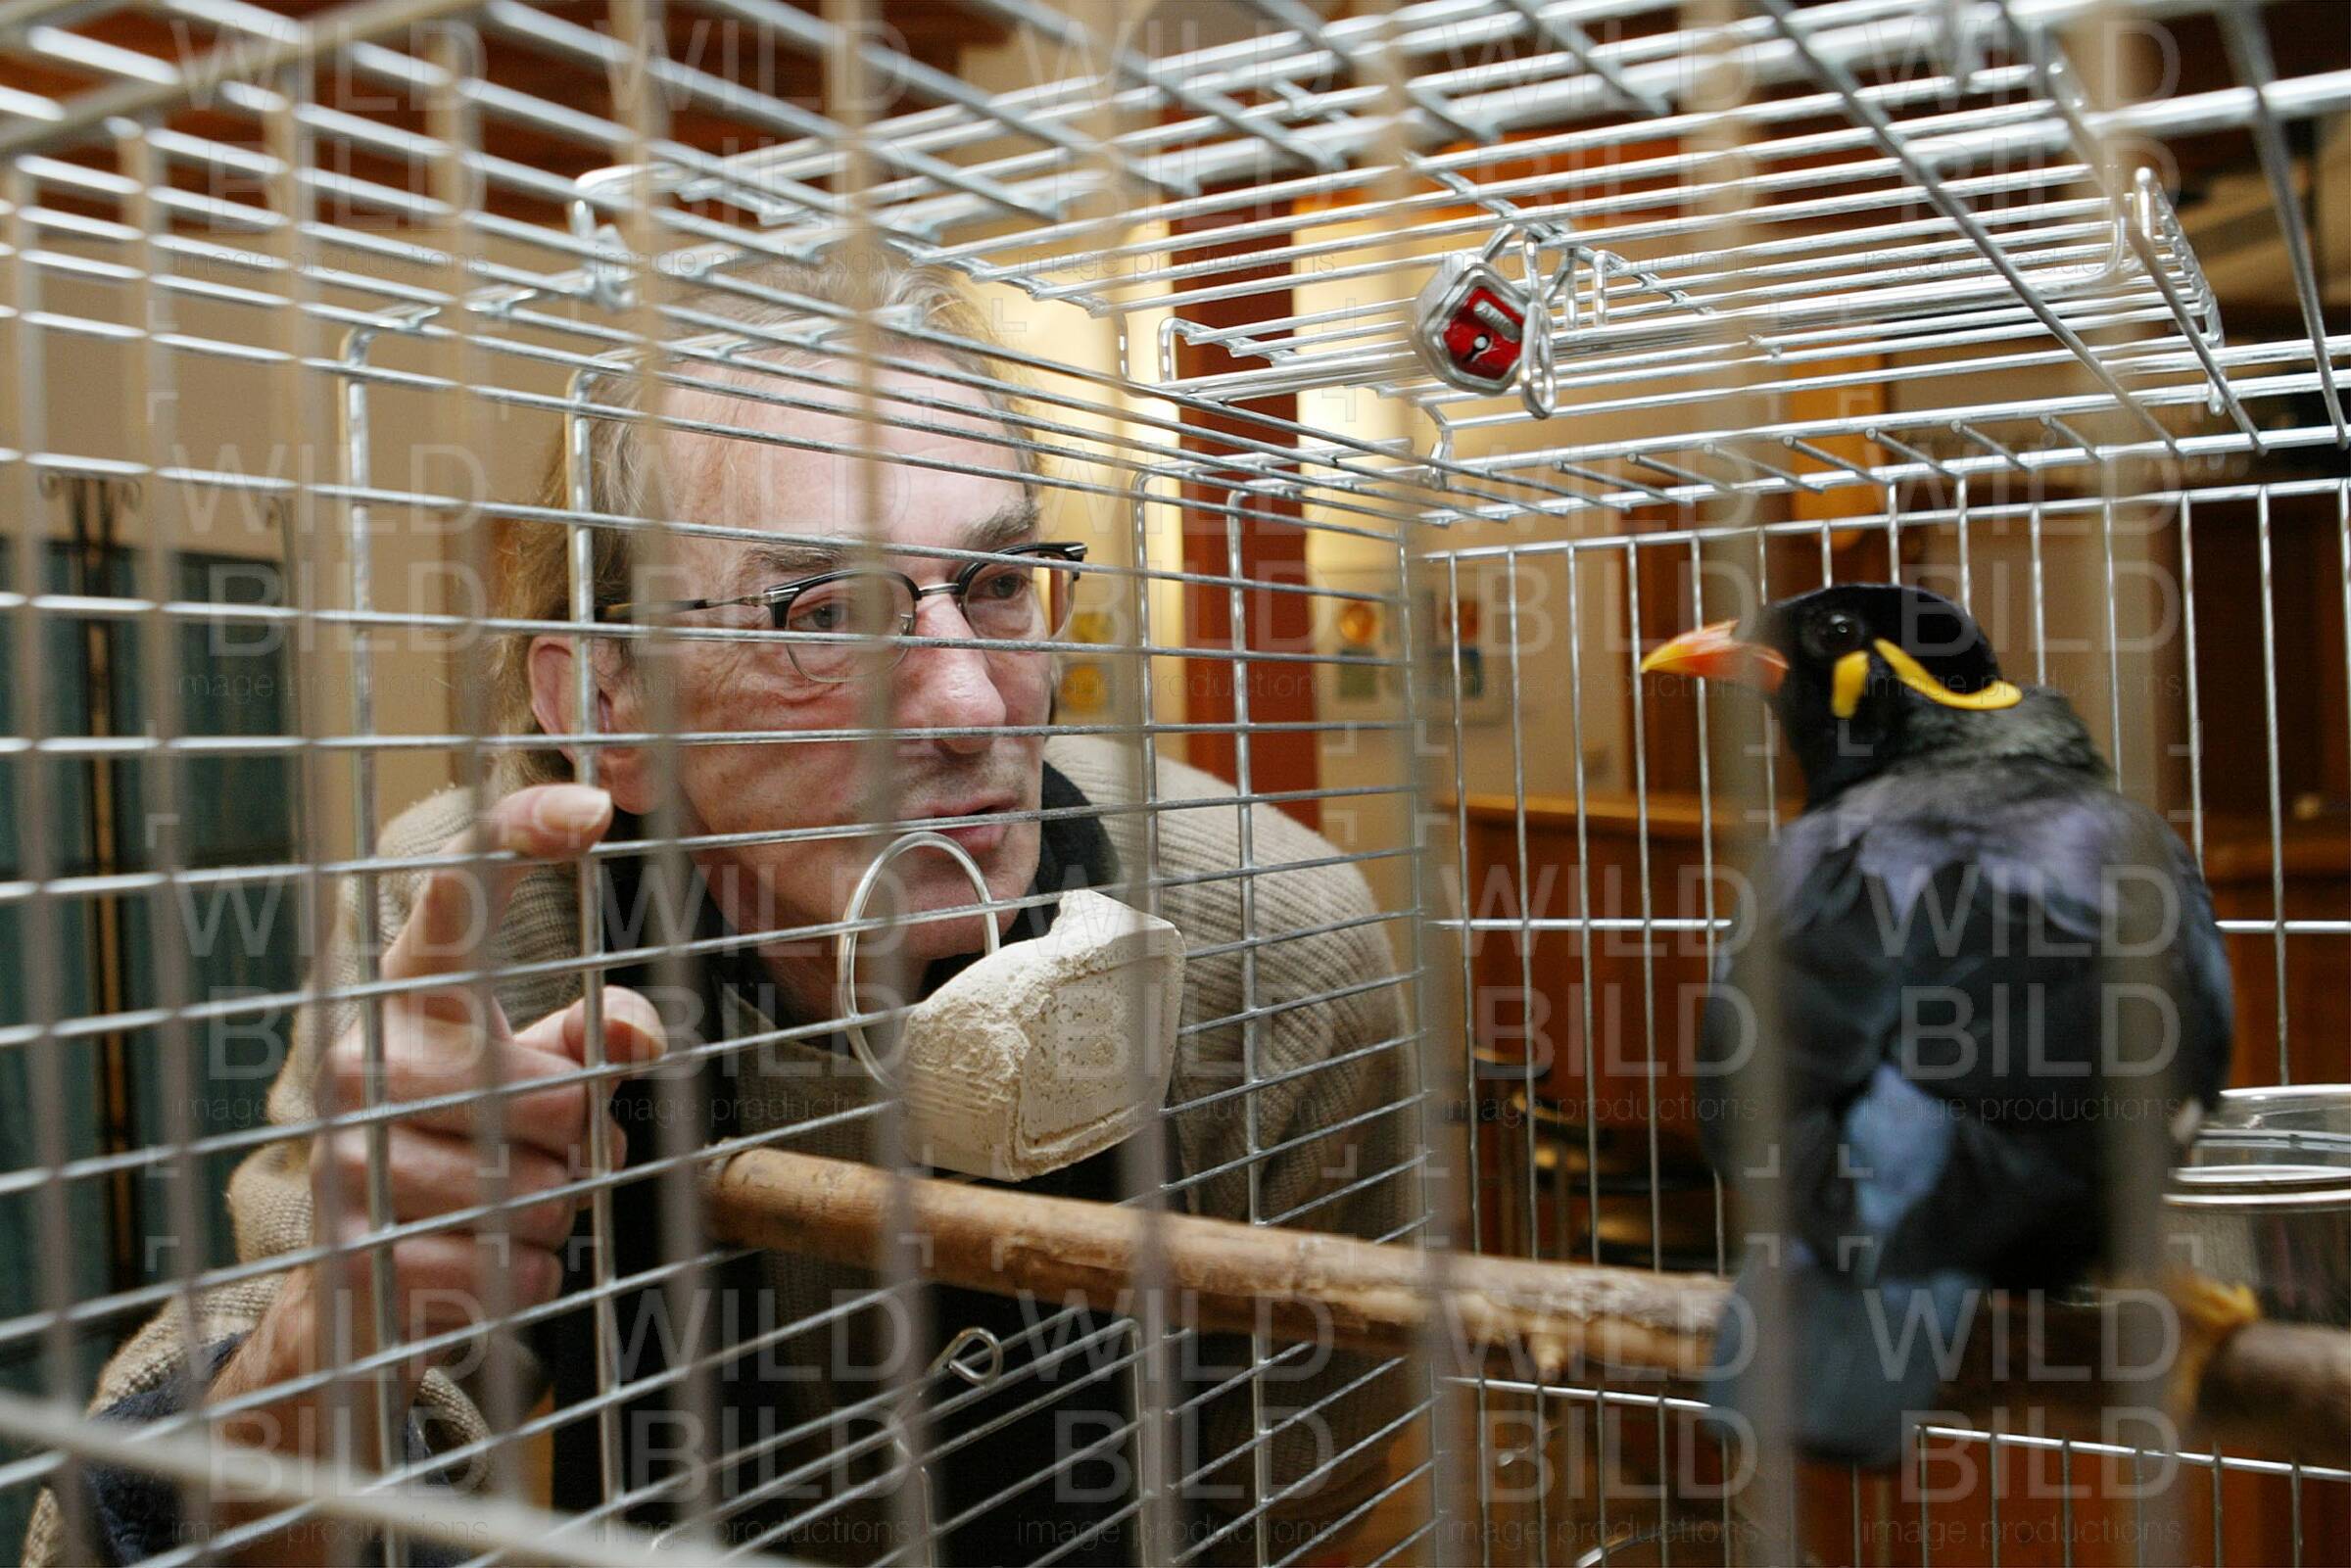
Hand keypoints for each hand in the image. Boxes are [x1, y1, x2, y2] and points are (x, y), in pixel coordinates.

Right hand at [214, 784, 663, 1457]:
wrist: (370, 1280)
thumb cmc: (476, 1143)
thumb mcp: (543, 1071)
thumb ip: (600, 1034)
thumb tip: (638, 1037)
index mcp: (414, 990)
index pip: (459, 890)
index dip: (522, 835)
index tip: (595, 806)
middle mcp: (360, 1052)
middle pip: (551, 1094)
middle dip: (580, 1140)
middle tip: (549, 1150)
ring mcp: (344, 1150)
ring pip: (538, 1191)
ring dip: (558, 1212)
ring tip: (515, 1204)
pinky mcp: (348, 1250)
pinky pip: (509, 1268)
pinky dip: (528, 1277)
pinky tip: (486, 1263)